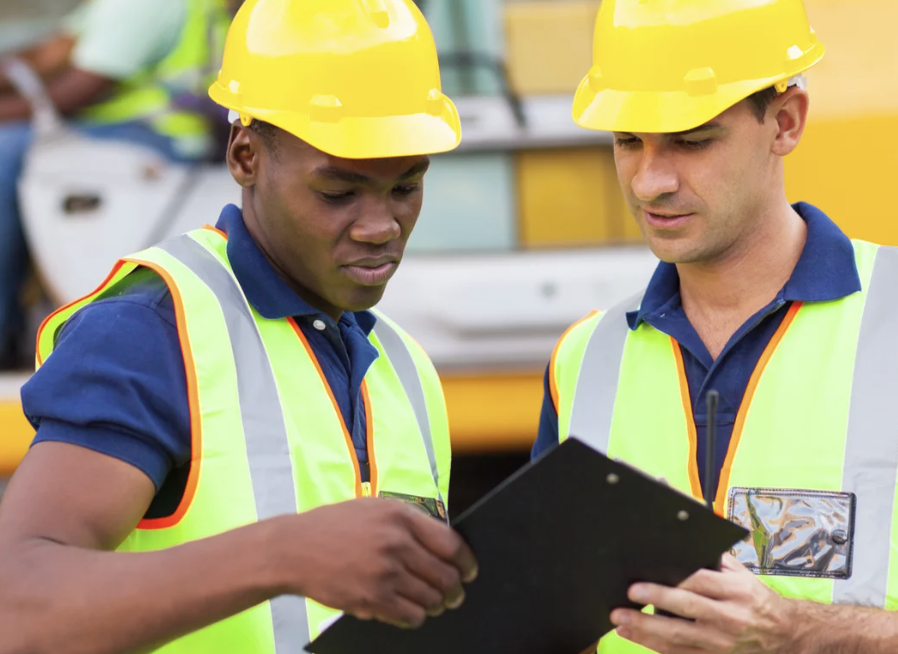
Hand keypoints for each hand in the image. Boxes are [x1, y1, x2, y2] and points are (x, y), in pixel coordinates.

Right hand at [275, 498, 477, 628]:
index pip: (450, 543)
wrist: (293, 549)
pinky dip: (416, 616)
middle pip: (445, 575)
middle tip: (454, 594)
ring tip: (432, 603)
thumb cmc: (333, 526)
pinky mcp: (372, 598)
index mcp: (400, 516)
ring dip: (435, 604)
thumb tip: (442, 545)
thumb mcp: (374, 509)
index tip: (470, 571)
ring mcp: (385, 572)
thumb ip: (408, 523)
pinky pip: (411, 615)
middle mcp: (396, 542)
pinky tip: (410, 611)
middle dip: (454, 589)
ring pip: (430, 598)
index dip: (466, 562)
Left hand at [609, 554, 795, 653]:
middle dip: (654, 603)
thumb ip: (713, 563)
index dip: (671, 582)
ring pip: (678, 637)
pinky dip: (653, 645)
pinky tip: (633, 635)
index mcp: (735, 591)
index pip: (699, 584)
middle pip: (686, 610)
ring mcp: (721, 641)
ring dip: (645, 629)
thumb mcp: (740, 575)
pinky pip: (680, 653)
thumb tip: (679, 548)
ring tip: (620, 620)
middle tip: (628, 597)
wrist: (784, 633)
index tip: (645, 580)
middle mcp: (729, 617)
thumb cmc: (755, 599)